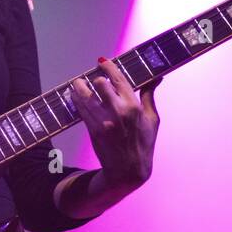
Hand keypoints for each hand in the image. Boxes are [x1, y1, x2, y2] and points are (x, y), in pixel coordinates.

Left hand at [69, 58, 160, 189]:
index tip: (103, 61)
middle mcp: (118, 111)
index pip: (118, 78)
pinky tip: (74, 96)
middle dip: (94, 78)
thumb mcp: (153, 119)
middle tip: (91, 76)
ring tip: (77, 83)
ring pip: (85, 95)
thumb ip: (150, 96)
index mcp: (134, 106)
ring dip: (79, 87)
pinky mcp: (93, 129)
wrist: (128, 170)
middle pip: (100, 84)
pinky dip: (76, 100)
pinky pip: (80, 109)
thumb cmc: (143, 144)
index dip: (108, 67)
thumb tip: (157, 77)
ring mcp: (103, 121)